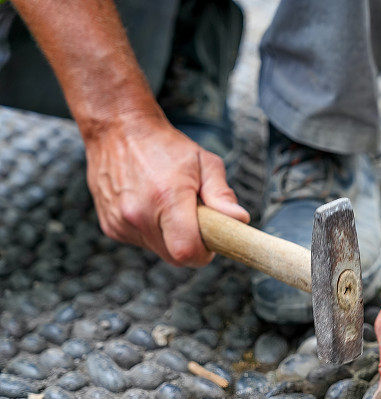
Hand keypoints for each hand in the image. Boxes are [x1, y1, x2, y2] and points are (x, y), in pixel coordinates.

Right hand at [85, 113, 249, 266]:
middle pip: (175, 256)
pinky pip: (141, 242)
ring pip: (158, 250)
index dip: (204, 253)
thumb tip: (239, 220)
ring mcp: (120, 222)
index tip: (212, 241)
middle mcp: (138, 214)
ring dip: (171, 237)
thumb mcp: (204, 162)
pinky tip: (151, 206)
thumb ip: (222, 194)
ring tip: (170, 206)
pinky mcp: (110, 226)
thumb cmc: (167, 146)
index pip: (187, 251)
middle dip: (191, 245)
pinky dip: (152, 231)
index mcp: (166, 198)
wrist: (118, 130)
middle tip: (196, 220)